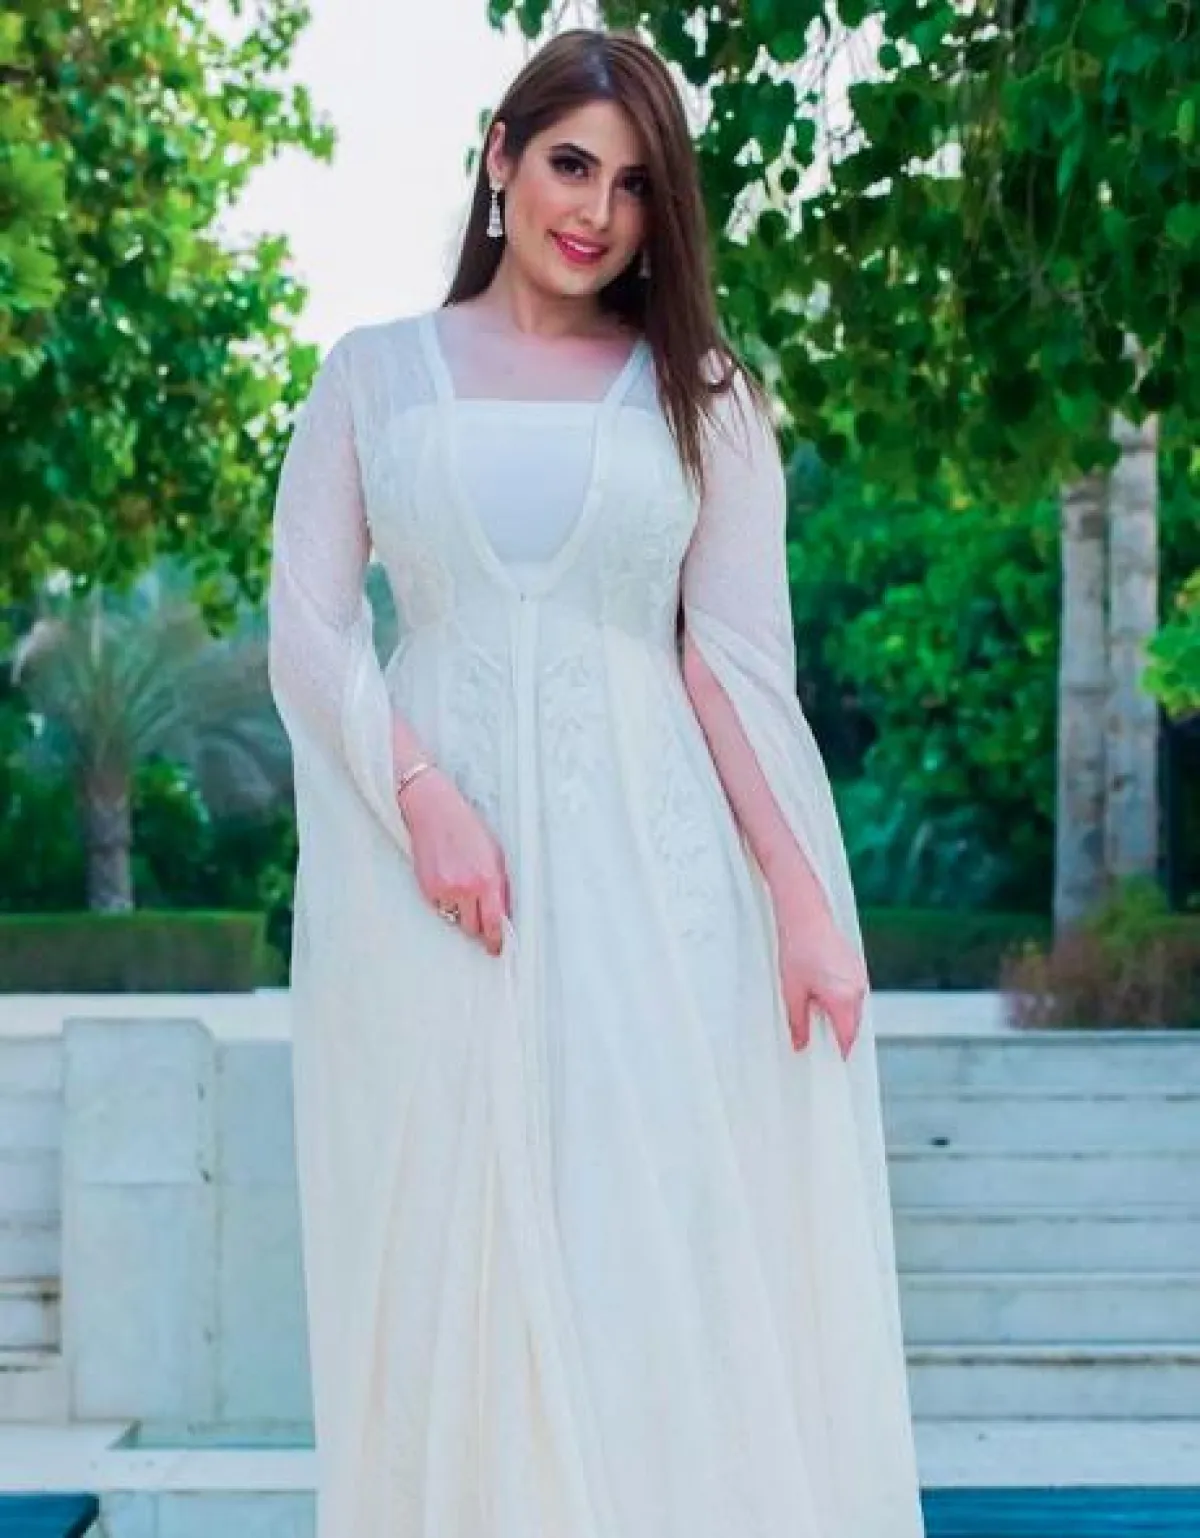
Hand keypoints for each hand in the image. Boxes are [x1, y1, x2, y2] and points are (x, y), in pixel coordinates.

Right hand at [398, 768, 510, 956]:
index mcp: (488, 879)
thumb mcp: (495, 854)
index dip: (496, 940)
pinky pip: (438, 908)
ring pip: (454, 919)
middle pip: (472, 928)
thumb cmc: (467, 828)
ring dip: (460, 914)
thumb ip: (500, 885)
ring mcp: (444, 890)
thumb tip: (503, 913)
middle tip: (479, 920)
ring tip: (461, 891)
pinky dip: (443, 903)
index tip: (497, 948)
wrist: (434, 811)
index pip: (494, 922)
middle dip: (478, 927)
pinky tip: (446, 881)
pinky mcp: (426, 888)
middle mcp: (466, 888)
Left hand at [773, 900, 867, 1059]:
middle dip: (838, 1034)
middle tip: (818, 1042)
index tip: (831, 1063)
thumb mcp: (792, 992)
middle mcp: (857, 990)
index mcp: (844, 1000)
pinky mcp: (856, 966)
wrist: (805, 914)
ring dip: (839, 1016)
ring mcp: (859, 976)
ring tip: (815, 1013)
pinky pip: (853, 993)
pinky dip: (841, 1000)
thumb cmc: (797, 949)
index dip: (840, 1052)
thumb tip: (801, 1046)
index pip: (848, 1037)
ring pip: (854, 1008)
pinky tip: (821, 994)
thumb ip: (798, 1023)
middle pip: (853, 1024)